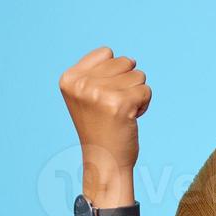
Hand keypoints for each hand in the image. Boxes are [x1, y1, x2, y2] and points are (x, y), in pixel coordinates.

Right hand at [58, 46, 151, 206]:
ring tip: (121, 113)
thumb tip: (130, 59)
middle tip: (113, 107)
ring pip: (138, 75)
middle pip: (125, 62)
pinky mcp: (120, 104)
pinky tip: (130, 119)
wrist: (105, 162)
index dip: (113, 73)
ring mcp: (99, 93)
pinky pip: (146, 90)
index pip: (107, 52)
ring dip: (136, 94)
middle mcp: (81, 84)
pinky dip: (144, 104)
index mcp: (69, 78)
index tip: (103, 96)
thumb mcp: (87, 95)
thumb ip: (99, 71)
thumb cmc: (100, 127)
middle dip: (127, 83)